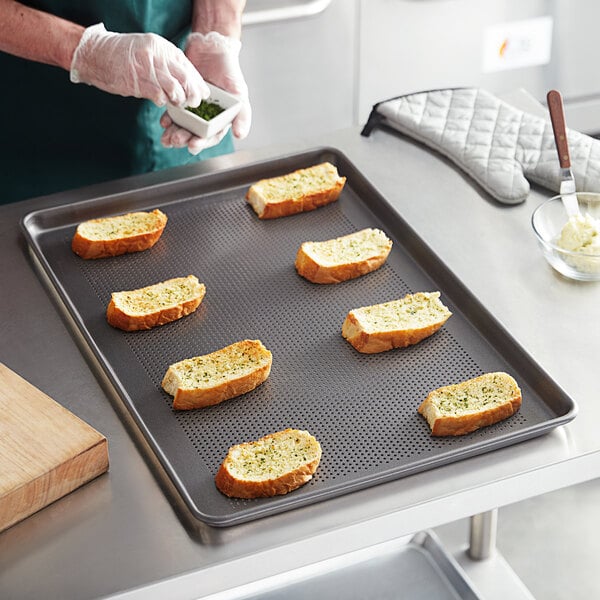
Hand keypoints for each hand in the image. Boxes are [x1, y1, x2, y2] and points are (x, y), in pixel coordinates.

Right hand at [70, 23, 207, 106]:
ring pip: (174, 88)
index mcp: (161, 47)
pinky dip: (162, 101)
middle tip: (194, 104)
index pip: (187, 66)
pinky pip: (158, 95)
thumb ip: (165, 64)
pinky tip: (161, 102)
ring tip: (178, 104)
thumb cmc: (123, 55)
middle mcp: (156, 55)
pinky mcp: (137, 81)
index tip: (204, 94)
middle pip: (184, 78)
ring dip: (178, 100)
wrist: (95, 53)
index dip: (197, 82)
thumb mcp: (148, 51)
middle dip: (192, 94)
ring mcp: (146, 68)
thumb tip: (185, 81)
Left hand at [160, 31, 250, 153]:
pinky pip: (173, 111)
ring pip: (182, 126)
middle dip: (184, 139)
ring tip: (166, 138)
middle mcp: (205, 116)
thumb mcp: (240, 93)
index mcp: (220, 119)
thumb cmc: (229, 70)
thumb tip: (240, 135)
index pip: (211, 136)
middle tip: (175, 140)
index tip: (193, 145)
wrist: (211, 48)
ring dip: (174, 133)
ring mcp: (192, 108)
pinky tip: (164, 121)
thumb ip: (242, 115)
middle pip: (194, 134)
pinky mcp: (180, 97)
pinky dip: (168, 118)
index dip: (202, 143)